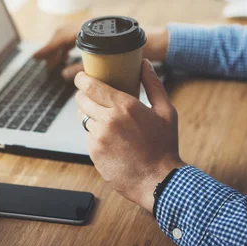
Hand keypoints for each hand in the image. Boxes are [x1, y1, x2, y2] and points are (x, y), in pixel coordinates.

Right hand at [34, 24, 169, 79]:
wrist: (163, 43)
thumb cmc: (145, 48)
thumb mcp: (117, 60)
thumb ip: (91, 67)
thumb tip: (66, 73)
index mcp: (97, 30)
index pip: (66, 35)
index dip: (50, 46)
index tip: (37, 57)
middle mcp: (97, 28)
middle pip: (66, 35)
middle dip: (54, 49)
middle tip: (45, 63)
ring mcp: (101, 33)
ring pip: (73, 38)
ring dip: (62, 50)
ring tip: (55, 65)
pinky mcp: (106, 39)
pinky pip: (82, 42)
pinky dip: (73, 51)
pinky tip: (71, 62)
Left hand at [74, 59, 184, 212]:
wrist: (158, 181)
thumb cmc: (164, 146)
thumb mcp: (166, 111)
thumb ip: (153, 85)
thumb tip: (144, 64)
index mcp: (125, 106)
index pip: (92, 86)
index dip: (82, 79)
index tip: (81, 76)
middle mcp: (109, 120)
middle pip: (82, 99)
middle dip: (83, 94)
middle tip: (89, 94)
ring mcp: (99, 137)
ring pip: (83, 118)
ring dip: (88, 114)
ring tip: (101, 116)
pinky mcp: (94, 153)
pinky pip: (88, 136)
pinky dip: (94, 133)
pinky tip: (109, 137)